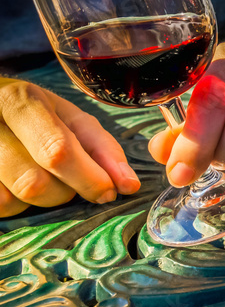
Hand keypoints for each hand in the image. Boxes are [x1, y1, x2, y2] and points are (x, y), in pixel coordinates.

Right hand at [0, 79, 140, 216]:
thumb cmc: (31, 115)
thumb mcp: (66, 115)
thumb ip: (99, 146)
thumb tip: (127, 184)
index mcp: (20, 101)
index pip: (56, 149)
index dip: (89, 178)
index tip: (111, 192)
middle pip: (34, 183)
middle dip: (65, 192)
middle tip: (74, 183)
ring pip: (16, 200)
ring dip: (42, 200)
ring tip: (43, 176)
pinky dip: (18, 205)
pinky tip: (18, 184)